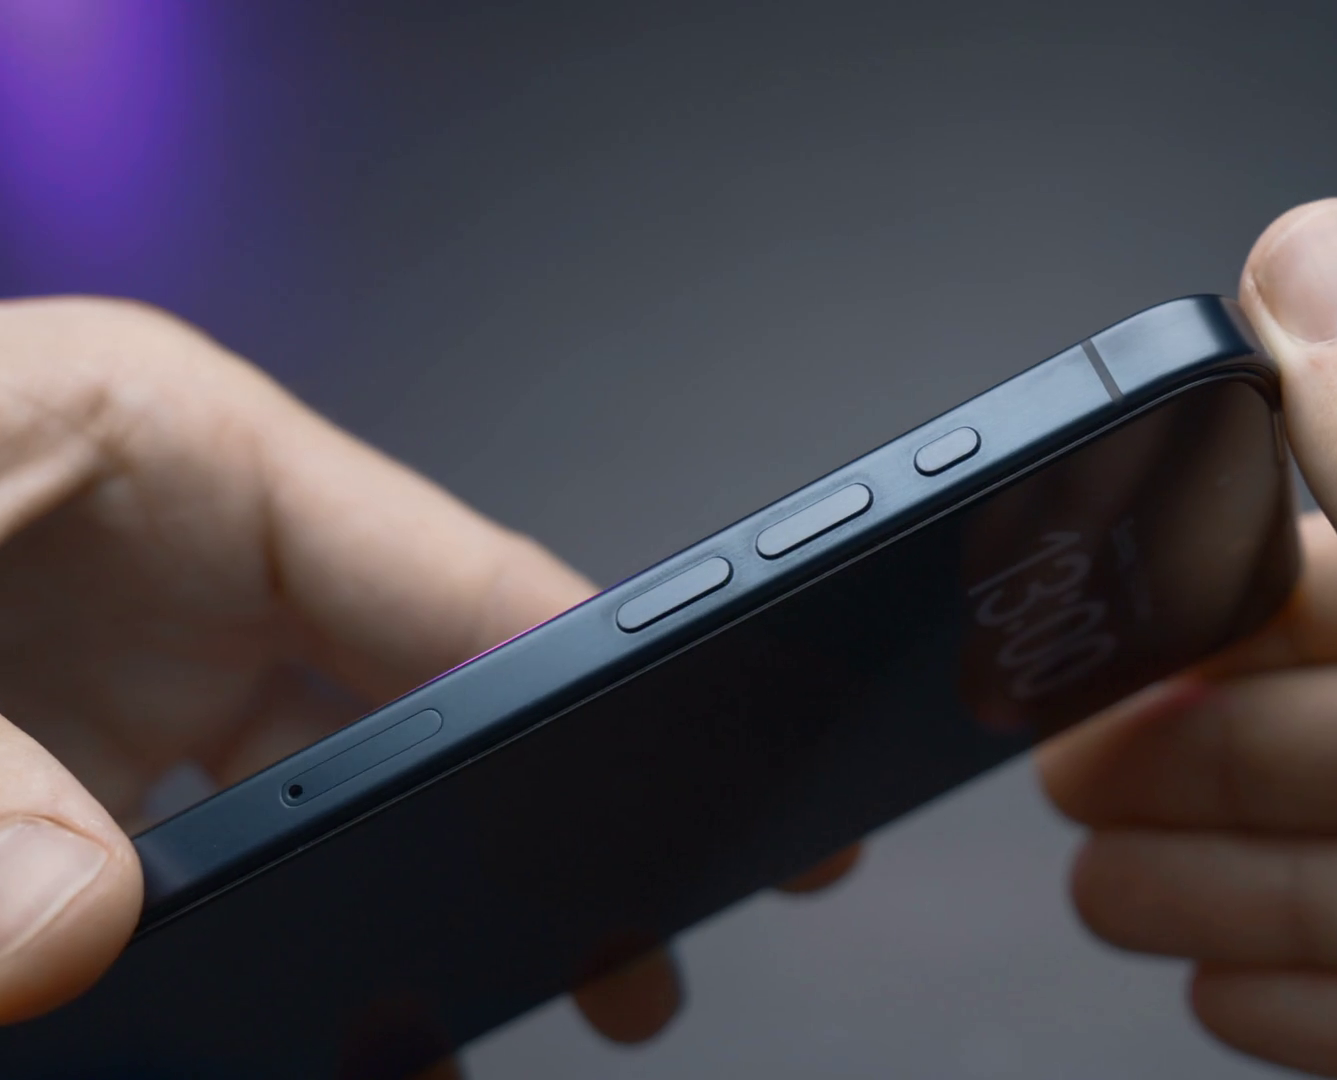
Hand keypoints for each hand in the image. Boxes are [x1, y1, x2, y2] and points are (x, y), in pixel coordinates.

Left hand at [0, 298, 853, 1061]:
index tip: (728, 763)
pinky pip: (202, 884)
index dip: (610, 683)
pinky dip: (266, 962)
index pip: (458, 580)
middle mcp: (177, 566)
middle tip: (634, 959)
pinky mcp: (52, 783)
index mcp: (183, 450)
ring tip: (453, 1044)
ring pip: (322, 823)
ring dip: (398, 931)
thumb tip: (88, 932)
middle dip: (535, 838)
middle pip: (421, 716)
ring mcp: (118, 681)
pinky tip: (315, 1038)